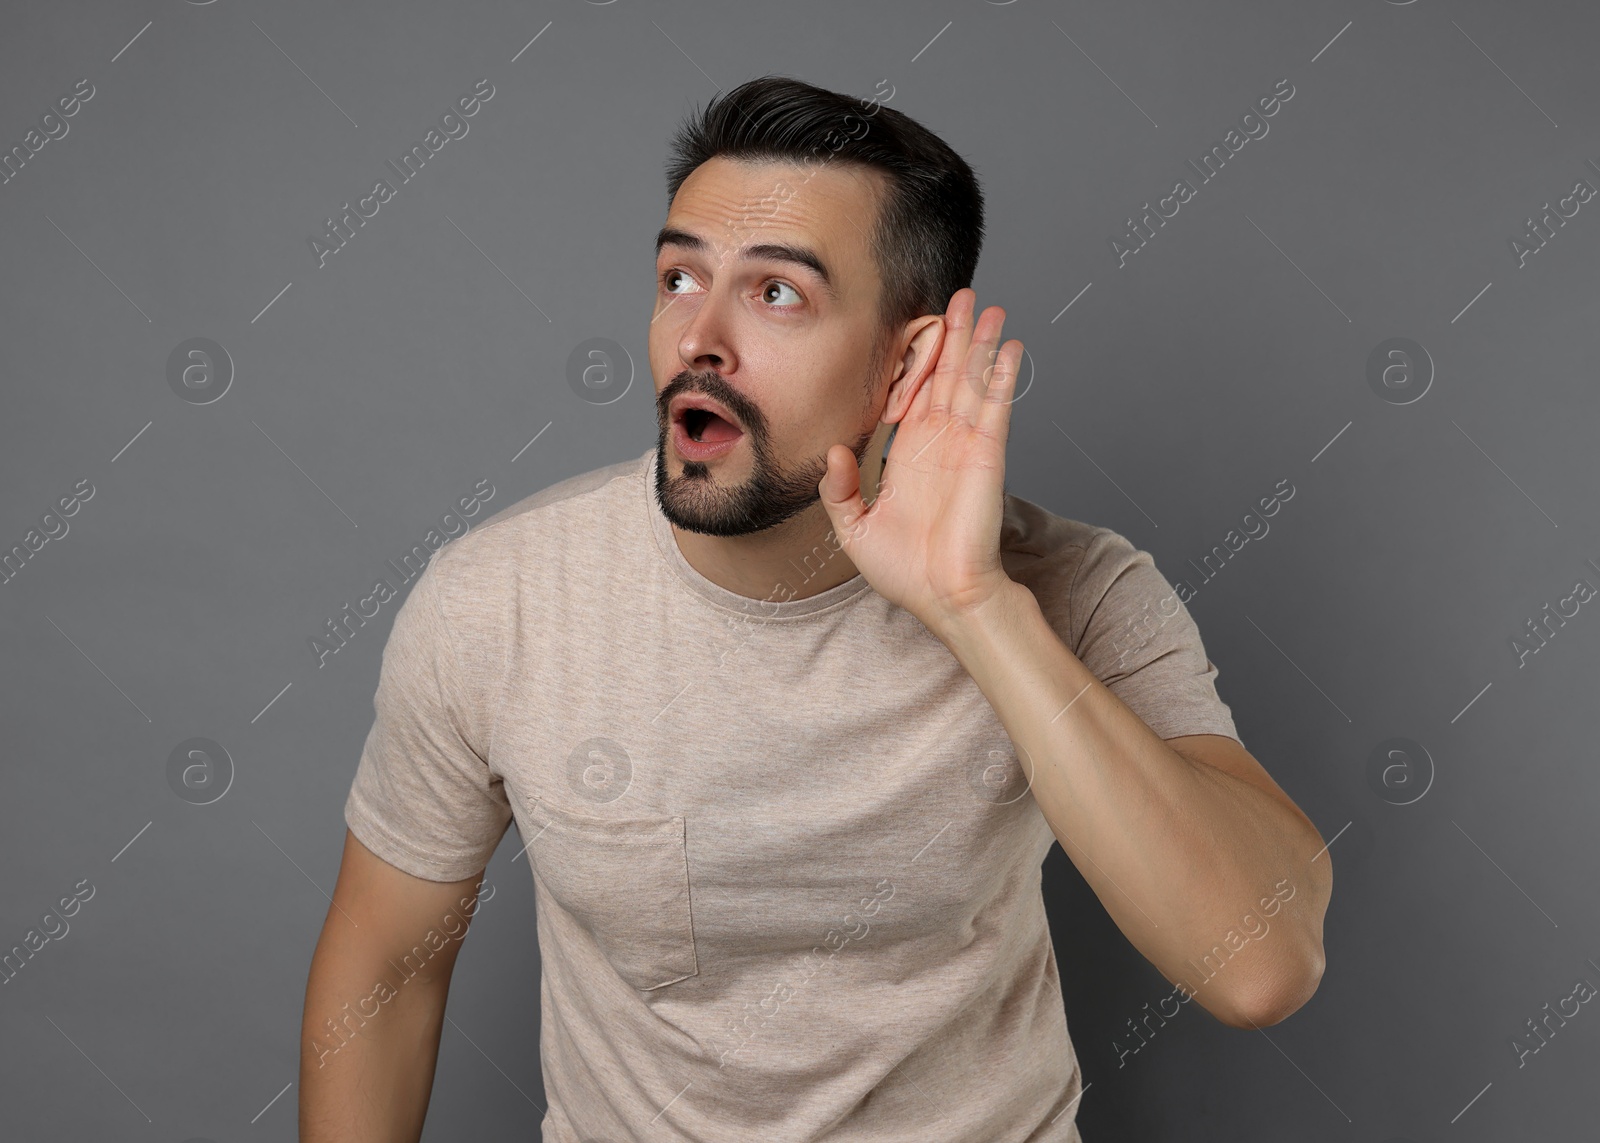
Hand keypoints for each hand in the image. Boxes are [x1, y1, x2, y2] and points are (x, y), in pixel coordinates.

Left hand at [818, 288, 1024, 630]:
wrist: (943, 597)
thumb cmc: (904, 572)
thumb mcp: (854, 528)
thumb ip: (841, 489)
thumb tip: (834, 450)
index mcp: (909, 456)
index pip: (913, 395)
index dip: (917, 361)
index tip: (919, 327)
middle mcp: (940, 444)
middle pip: (947, 376)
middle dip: (954, 336)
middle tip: (960, 296)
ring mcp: (966, 446)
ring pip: (972, 382)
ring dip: (980, 343)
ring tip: (987, 306)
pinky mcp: (988, 454)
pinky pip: (995, 406)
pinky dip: (1002, 375)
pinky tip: (1009, 345)